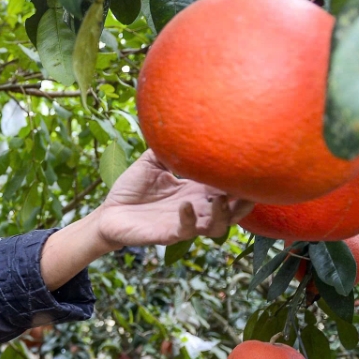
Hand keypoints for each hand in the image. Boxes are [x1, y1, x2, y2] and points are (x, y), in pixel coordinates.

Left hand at [94, 149, 253, 248]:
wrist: (109, 212)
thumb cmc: (132, 188)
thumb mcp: (151, 162)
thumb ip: (168, 147)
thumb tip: (183, 124)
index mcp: (196, 191)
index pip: (227, 186)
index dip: (239, 179)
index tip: (247, 164)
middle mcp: (196, 208)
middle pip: (234, 210)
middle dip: (245, 201)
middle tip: (249, 187)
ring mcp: (184, 223)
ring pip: (218, 226)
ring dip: (224, 214)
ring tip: (221, 197)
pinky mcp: (168, 235)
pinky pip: (186, 231)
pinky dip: (189, 218)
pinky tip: (184, 204)